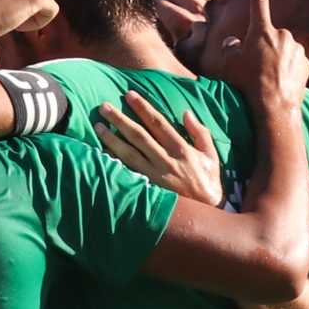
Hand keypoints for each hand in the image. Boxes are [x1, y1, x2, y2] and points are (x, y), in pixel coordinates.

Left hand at [94, 91, 224, 205]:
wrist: (205, 214)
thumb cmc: (207, 183)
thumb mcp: (211, 156)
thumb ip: (200, 133)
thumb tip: (186, 112)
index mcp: (182, 150)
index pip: (158, 123)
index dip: (143, 108)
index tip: (129, 95)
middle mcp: (166, 161)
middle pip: (139, 136)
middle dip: (120, 119)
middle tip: (103, 107)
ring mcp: (154, 176)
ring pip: (129, 154)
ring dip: (112, 139)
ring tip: (97, 126)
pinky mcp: (147, 189)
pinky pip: (126, 172)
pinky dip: (113, 162)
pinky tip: (101, 152)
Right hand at [214, 0, 308, 110]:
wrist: (275, 107)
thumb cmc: (248, 84)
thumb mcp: (228, 64)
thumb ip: (229, 47)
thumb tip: (233, 42)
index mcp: (261, 31)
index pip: (259, 0)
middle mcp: (283, 34)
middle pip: (271, 33)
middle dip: (264, 45)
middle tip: (256, 66)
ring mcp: (298, 47)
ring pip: (285, 46)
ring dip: (278, 56)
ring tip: (270, 77)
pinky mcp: (308, 60)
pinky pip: (298, 57)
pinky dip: (291, 65)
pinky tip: (285, 79)